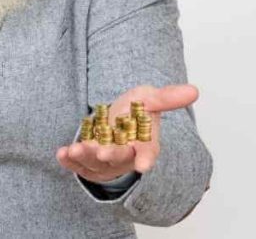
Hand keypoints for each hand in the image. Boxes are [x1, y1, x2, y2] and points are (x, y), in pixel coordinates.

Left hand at [55, 84, 199, 183]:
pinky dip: (69, 161)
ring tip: (74, 148)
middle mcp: (125, 155)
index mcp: (144, 142)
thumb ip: (167, 97)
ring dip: (85, 157)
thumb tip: (194, 90)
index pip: (148, 152)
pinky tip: (61, 153)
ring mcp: (106, 162)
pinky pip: (78, 165)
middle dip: (111, 156)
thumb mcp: (150, 99)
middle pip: (119, 159)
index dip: (146, 158)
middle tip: (102, 152)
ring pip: (95, 164)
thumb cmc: (134, 112)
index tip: (144, 165)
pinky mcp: (88, 163)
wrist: (113, 121)